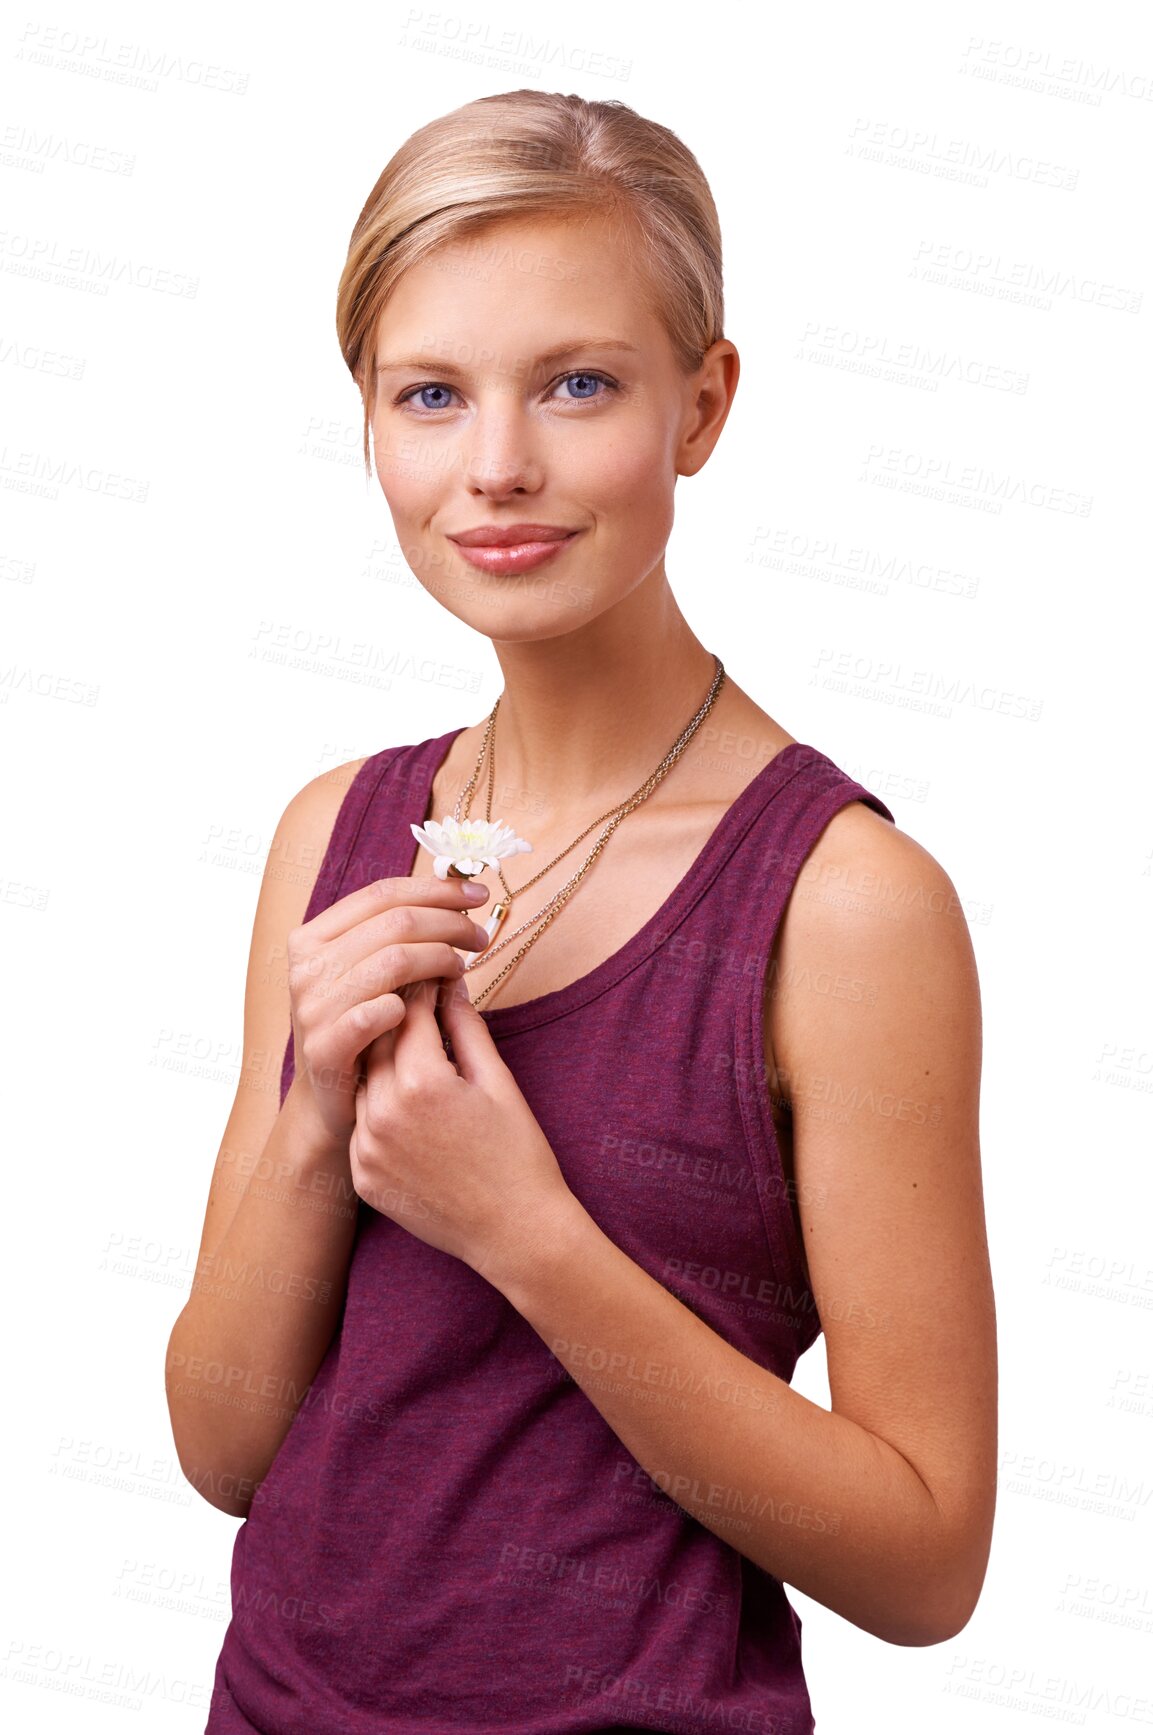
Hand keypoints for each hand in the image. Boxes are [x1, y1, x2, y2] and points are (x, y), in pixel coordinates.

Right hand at [284, 875, 491, 1146]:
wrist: (329, 1100)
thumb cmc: (360, 1027)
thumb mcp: (366, 972)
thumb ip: (393, 934)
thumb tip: (454, 893)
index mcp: (313, 936)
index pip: (382, 894)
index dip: (436, 889)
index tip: (477, 895)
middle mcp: (306, 966)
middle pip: (395, 923)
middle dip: (449, 924)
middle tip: (480, 938)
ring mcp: (311, 1006)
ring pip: (394, 961)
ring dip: (440, 960)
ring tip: (463, 969)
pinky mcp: (324, 1047)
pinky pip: (378, 1013)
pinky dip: (413, 1005)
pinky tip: (434, 1005)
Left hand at [349, 970, 577, 1285]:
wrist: (514, 1232)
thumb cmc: (518, 1155)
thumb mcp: (498, 1082)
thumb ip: (467, 1029)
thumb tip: (450, 987)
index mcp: (423, 1083)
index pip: (409, 1013)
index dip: (423, 987)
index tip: (433, 974)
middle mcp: (383, 1113)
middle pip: (378, 1041)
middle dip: (397, 1015)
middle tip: (416, 998)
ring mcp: (367, 1148)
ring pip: (364, 1080)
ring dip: (383, 1058)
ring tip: (408, 1046)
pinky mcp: (363, 1175)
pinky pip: (361, 1122)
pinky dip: (377, 1103)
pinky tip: (401, 1096)